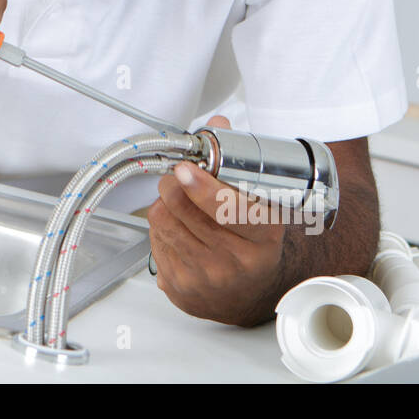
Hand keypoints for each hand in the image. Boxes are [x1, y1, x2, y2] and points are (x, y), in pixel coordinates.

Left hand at [147, 115, 288, 326]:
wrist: (250, 294)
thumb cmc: (253, 242)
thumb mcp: (260, 202)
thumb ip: (236, 160)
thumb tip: (217, 124)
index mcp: (264, 235)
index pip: (228, 209)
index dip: (202, 187)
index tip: (186, 169)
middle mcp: (237, 261)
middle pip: (185, 211)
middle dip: (174, 185)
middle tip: (178, 177)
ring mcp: (207, 278)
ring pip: (164, 222)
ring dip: (165, 205)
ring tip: (179, 204)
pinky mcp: (180, 289)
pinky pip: (155, 242)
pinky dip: (161, 229)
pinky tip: (178, 230)